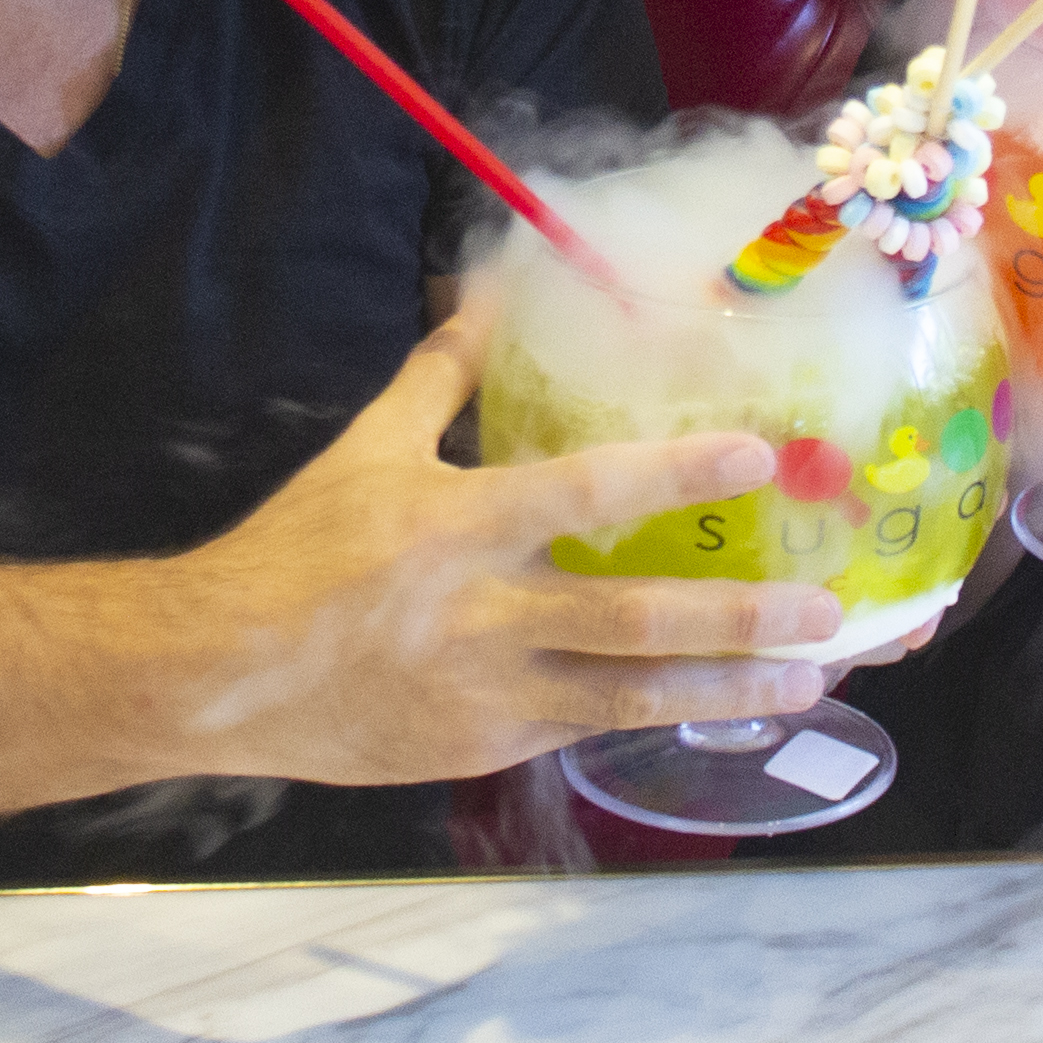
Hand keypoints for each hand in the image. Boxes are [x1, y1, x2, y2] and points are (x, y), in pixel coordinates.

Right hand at [174, 304, 839, 786]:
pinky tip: (715, 712)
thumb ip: (440, 376)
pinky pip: (586, 729)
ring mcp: (490, 694)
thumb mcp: (366, 452)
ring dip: (726, 691)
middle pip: (635, 619)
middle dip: (740, 622)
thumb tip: (489, 293)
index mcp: (460, 527)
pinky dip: (654, 719)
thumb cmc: (295, 553)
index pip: (588, 492)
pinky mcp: (484, 749)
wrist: (215, 677)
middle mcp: (487, 615)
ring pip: (630, 696)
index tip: (757, 458)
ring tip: (806, 684)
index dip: (677, 474)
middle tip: (826, 615)